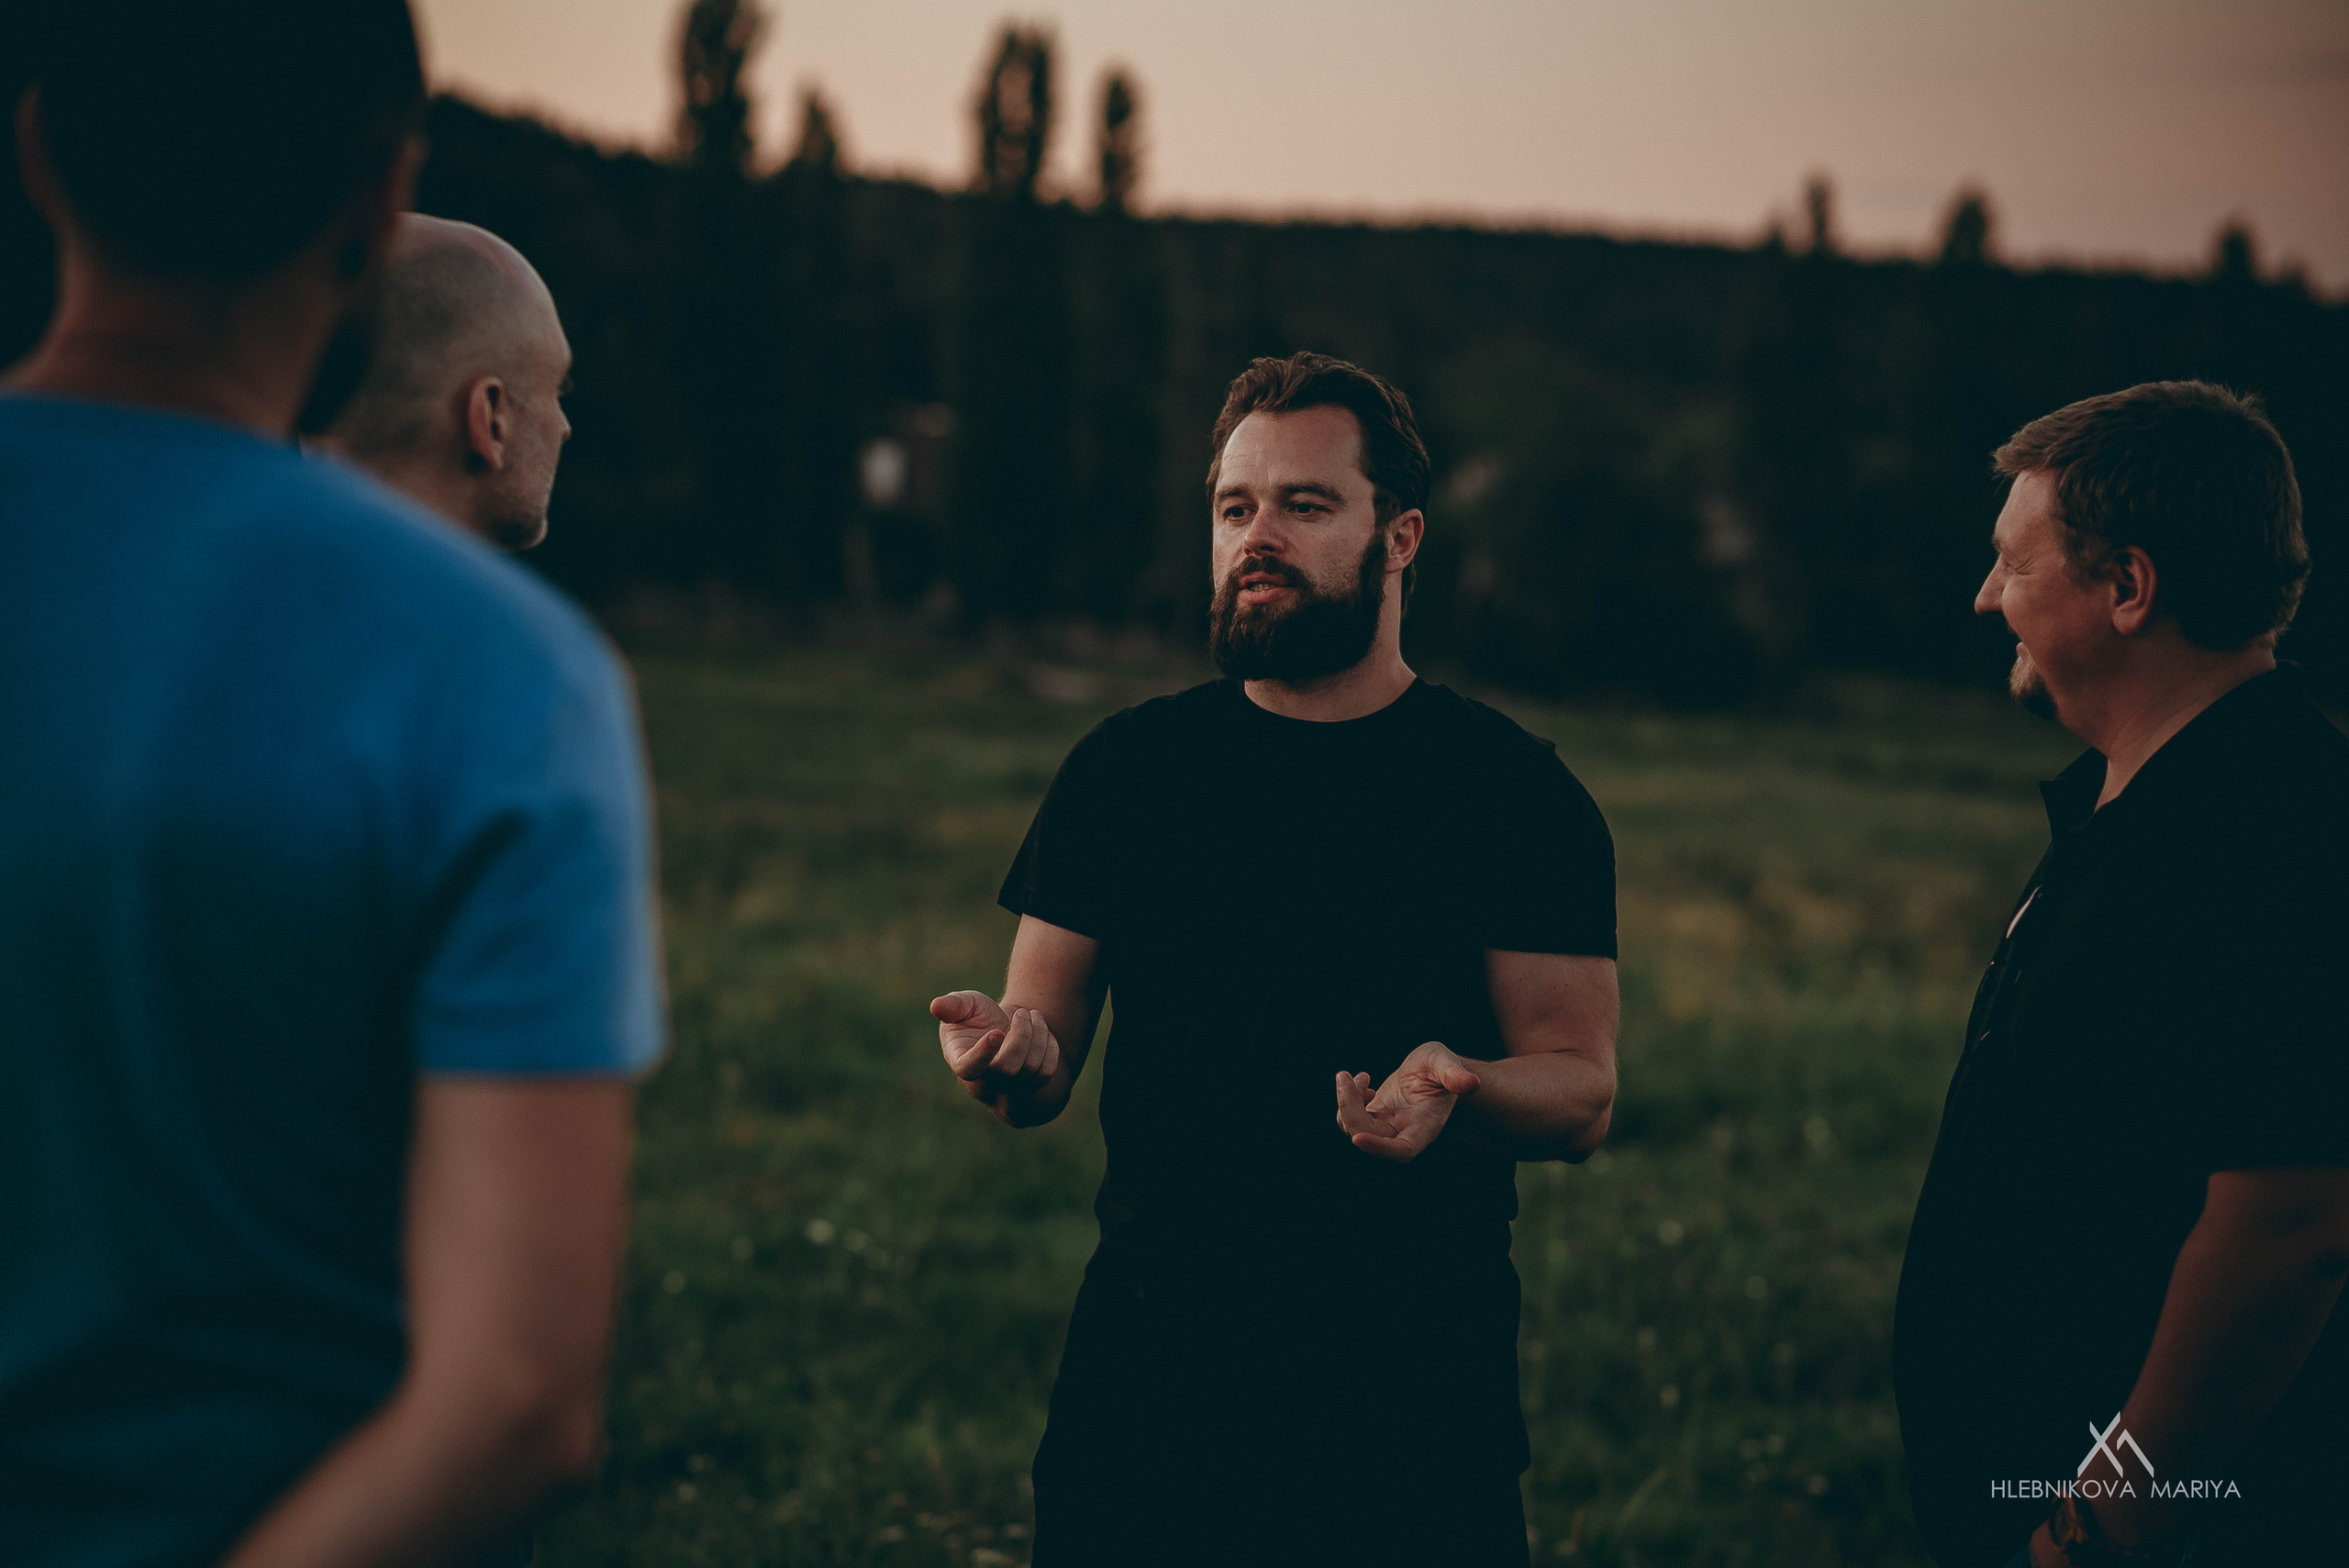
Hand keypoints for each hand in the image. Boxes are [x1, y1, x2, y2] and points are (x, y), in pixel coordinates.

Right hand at [930, 990, 1059, 1095]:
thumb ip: (952, 1005)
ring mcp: (1009, 1086)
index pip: (969, 1069)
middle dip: (1021, 1035)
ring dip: (1038, 1036)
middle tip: (1023, 1012)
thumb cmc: (976, 1018)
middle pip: (1008, 1069)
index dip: (983, 1054)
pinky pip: (1046, 1072)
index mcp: (961, 1061)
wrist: (999, 1030)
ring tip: (1034, 1015)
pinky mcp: (1030, 1085)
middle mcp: (985, 1080)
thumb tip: (936, 1006)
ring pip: (1031, 1070)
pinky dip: (1051, 1048)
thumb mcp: (964, 1005)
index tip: (997, 1032)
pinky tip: (1043, 1031)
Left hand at [1335, 1041, 1481, 1162]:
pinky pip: (1349, 1120)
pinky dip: (1347, 1101)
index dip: (1380, 1148)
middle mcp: (1403, 1132)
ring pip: (1354, 1130)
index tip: (1358, 1138)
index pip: (1403, 1149)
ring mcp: (1387, 1128)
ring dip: (1344, 1103)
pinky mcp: (1374, 1119)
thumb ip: (1455, 1074)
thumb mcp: (1446, 1062)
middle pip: (1369, 1137)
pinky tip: (1362, 1081)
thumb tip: (1470, 1082)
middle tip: (1343, 1076)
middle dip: (1350, 1109)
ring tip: (1352, 1076)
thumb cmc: (1443, 1068)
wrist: (1433, 1072)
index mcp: (1424, 1126)